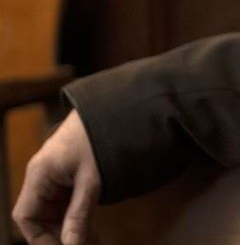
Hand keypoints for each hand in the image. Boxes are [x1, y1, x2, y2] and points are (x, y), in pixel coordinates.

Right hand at [13, 110, 100, 244]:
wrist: (113, 108)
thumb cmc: (99, 137)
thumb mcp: (92, 179)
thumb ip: (80, 213)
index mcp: (39, 174)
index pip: (25, 216)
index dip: (38, 238)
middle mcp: (42, 176)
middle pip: (40, 217)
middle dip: (59, 236)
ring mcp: (55, 176)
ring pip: (54, 212)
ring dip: (70, 229)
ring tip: (92, 242)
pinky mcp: (69, 175)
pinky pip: (66, 203)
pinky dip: (77, 217)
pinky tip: (92, 230)